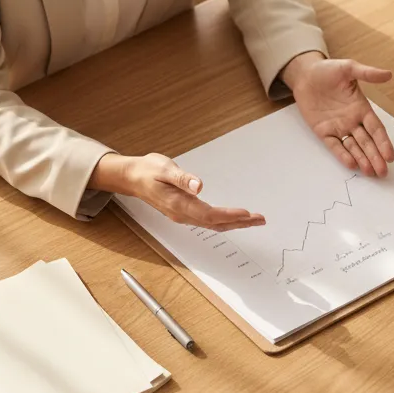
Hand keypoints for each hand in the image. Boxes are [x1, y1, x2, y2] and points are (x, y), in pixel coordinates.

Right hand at [90, 152, 264, 231]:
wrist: (133, 177)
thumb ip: (182, 178)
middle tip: (260, 219)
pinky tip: (234, 218)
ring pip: (213, 224)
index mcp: (178, 204)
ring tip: (254, 220)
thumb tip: (199, 185)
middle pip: (215, 223)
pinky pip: (208, 220)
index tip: (247, 213)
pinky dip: (224, 220)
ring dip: (234, 223)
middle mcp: (182, 213)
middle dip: (239, 222)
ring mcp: (183, 214)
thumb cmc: (148, 170)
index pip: (209, 214)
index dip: (229, 215)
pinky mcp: (184, 211)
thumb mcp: (164, 168)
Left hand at [281, 52, 393, 176]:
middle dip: (375, 157)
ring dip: (362, 159)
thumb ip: (367, 73)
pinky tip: (352, 164)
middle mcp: (352, 121)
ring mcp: (338, 127)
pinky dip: (343, 155)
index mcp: (361, 108)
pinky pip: (334, 145)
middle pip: (367, 142)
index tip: (390, 155)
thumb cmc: (328, 70)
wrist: (305, 74)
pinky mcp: (323, 131)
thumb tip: (388, 74)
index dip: (383, 142)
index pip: (376, 129)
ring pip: (353, 147)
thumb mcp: (348, 68)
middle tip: (383, 172)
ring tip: (370, 172)